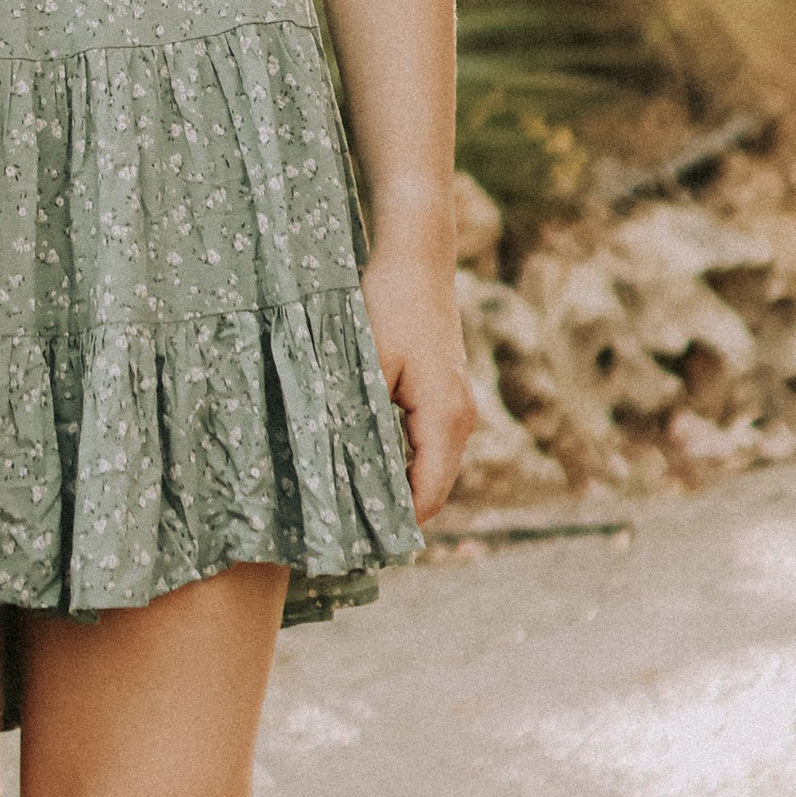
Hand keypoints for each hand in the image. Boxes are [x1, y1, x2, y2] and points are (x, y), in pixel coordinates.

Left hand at [361, 248, 478, 523]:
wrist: (415, 255)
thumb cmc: (389, 303)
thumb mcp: (365, 363)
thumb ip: (356, 417)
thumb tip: (335, 469)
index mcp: (445, 417)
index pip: (427, 496)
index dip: (395, 524)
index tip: (354, 540)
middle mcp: (460, 418)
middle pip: (431, 487)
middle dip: (392, 509)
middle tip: (344, 529)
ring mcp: (457, 405)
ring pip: (429, 465)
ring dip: (396, 483)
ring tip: (348, 500)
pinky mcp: (446, 392)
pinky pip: (427, 442)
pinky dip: (401, 458)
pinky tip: (364, 459)